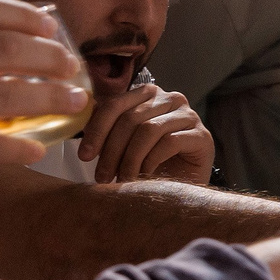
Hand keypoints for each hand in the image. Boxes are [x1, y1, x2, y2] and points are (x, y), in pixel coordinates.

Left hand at [77, 82, 215, 184]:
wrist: (182, 185)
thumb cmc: (149, 163)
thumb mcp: (122, 143)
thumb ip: (107, 126)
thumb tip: (76, 118)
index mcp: (147, 94)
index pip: (115, 104)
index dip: (96, 130)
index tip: (84, 156)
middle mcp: (170, 98)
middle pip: (131, 118)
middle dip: (111, 150)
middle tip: (102, 176)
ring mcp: (189, 115)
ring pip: (148, 130)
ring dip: (130, 159)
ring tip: (122, 179)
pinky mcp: (202, 135)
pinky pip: (169, 142)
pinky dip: (151, 161)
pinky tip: (145, 175)